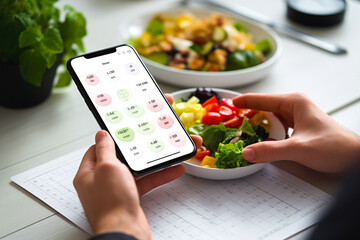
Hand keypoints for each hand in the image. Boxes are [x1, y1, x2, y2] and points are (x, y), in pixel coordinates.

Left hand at [73, 94, 201, 237]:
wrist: (125, 231)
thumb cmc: (111, 204)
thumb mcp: (107, 168)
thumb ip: (106, 149)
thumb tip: (101, 135)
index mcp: (89, 173)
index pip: (97, 149)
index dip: (111, 139)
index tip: (123, 131)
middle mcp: (101, 181)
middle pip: (120, 159)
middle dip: (138, 149)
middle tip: (148, 139)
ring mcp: (116, 190)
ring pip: (136, 170)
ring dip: (152, 162)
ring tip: (167, 152)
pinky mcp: (130, 198)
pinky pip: (146, 182)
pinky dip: (158, 176)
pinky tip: (173, 170)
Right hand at [233, 92, 359, 173]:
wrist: (353, 158)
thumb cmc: (334, 147)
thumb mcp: (299, 149)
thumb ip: (271, 151)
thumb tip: (246, 153)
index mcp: (294, 102)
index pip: (262, 98)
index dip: (243, 101)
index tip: (227, 103)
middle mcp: (294, 106)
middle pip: (264, 107)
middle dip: (247, 114)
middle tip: (229, 122)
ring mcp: (297, 116)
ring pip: (270, 117)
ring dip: (256, 124)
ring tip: (239, 130)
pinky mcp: (298, 128)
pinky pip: (276, 126)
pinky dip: (266, 132)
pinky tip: (258, 139)